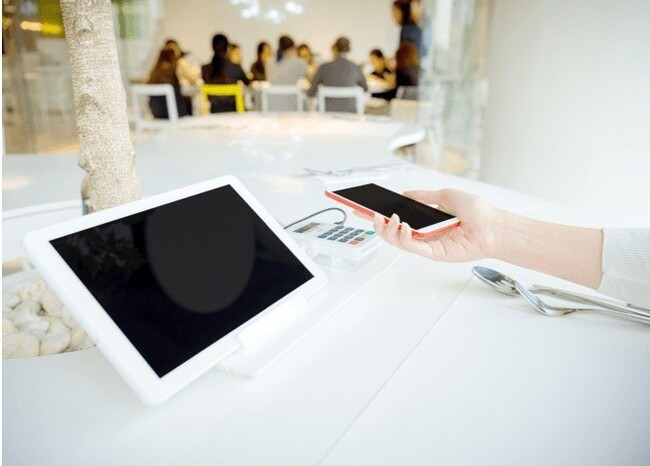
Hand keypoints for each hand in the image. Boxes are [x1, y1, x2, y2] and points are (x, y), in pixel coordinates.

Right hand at [372, 189, 502, 261]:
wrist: (495, 225)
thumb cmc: (477, 212)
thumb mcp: (446, 195)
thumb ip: (424, 197)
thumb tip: (405, 194)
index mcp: (425, 221)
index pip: (397, 219)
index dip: (379, 215)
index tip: (363, 208)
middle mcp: (424, 235)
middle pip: (392, 233)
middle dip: (377, 224)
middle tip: (370, 214)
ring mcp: (428, 245)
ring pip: (398, 242)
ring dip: (388, 230)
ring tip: (390, 218)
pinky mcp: (434, 254)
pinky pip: (413, 248)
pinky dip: (404, 237)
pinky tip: (403, 225)